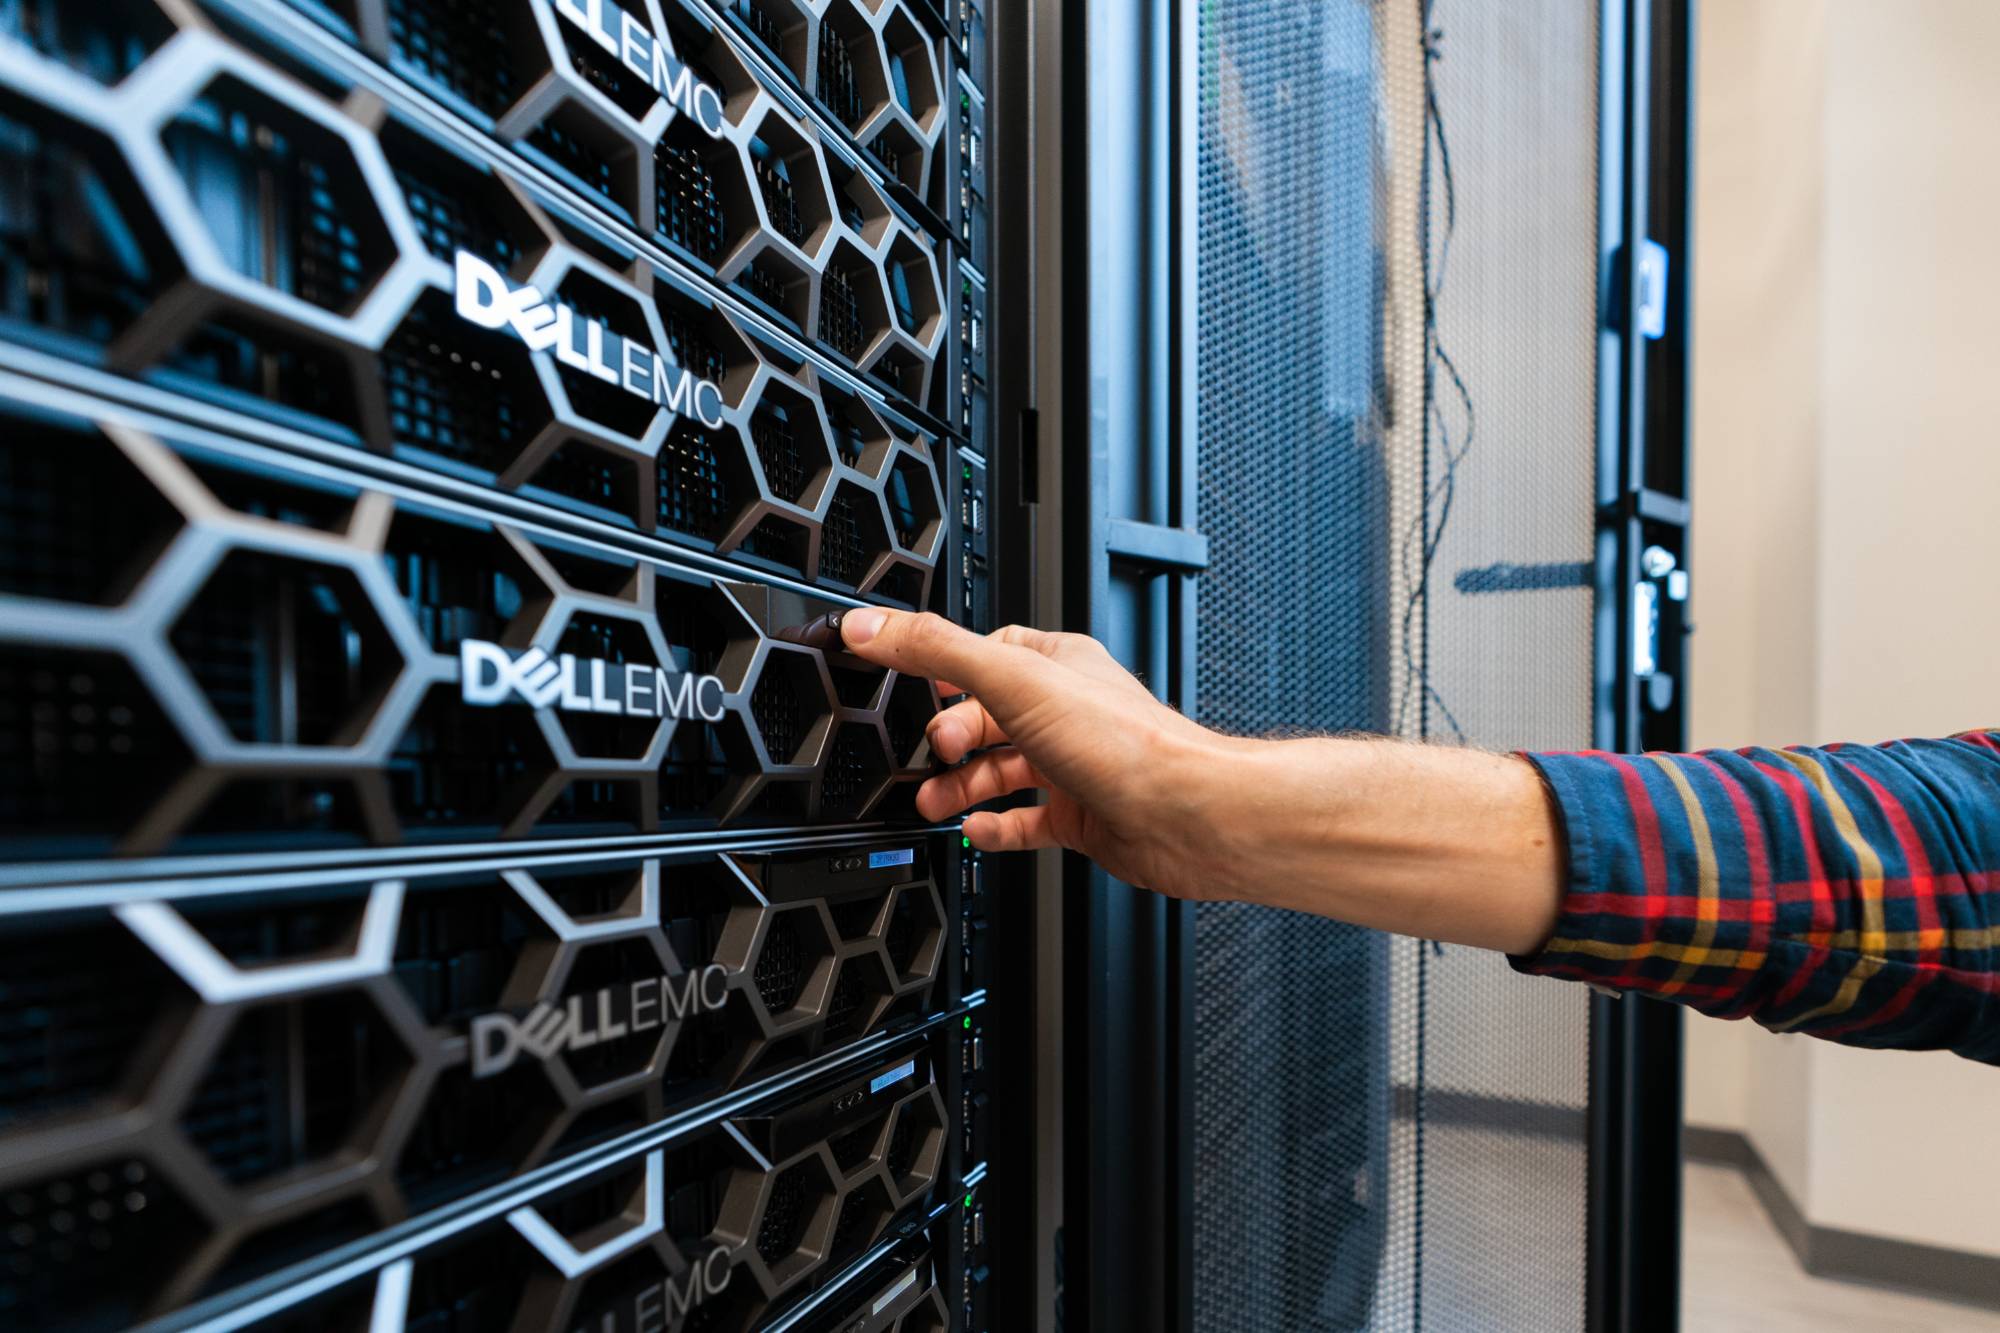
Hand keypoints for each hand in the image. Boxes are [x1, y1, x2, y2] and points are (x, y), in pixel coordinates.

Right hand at [839, 608, 1250, 898]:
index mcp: (1056, 663)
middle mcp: (1066, 711)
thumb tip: (872, 628)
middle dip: (947, 738)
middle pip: (986, 718)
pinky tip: (977, 831)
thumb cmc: (1125, 744)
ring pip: (1001, 771)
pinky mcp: (1082, 816)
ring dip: (961, 786)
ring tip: (931, 801)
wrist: (1185, 816)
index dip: (940, 669)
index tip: (898, 680)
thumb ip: (937, 651)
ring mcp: (1074, 765)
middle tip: (927, 753)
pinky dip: (996, 827)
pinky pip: (1025, 821)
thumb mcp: (1012, 680)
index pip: (982, 653)